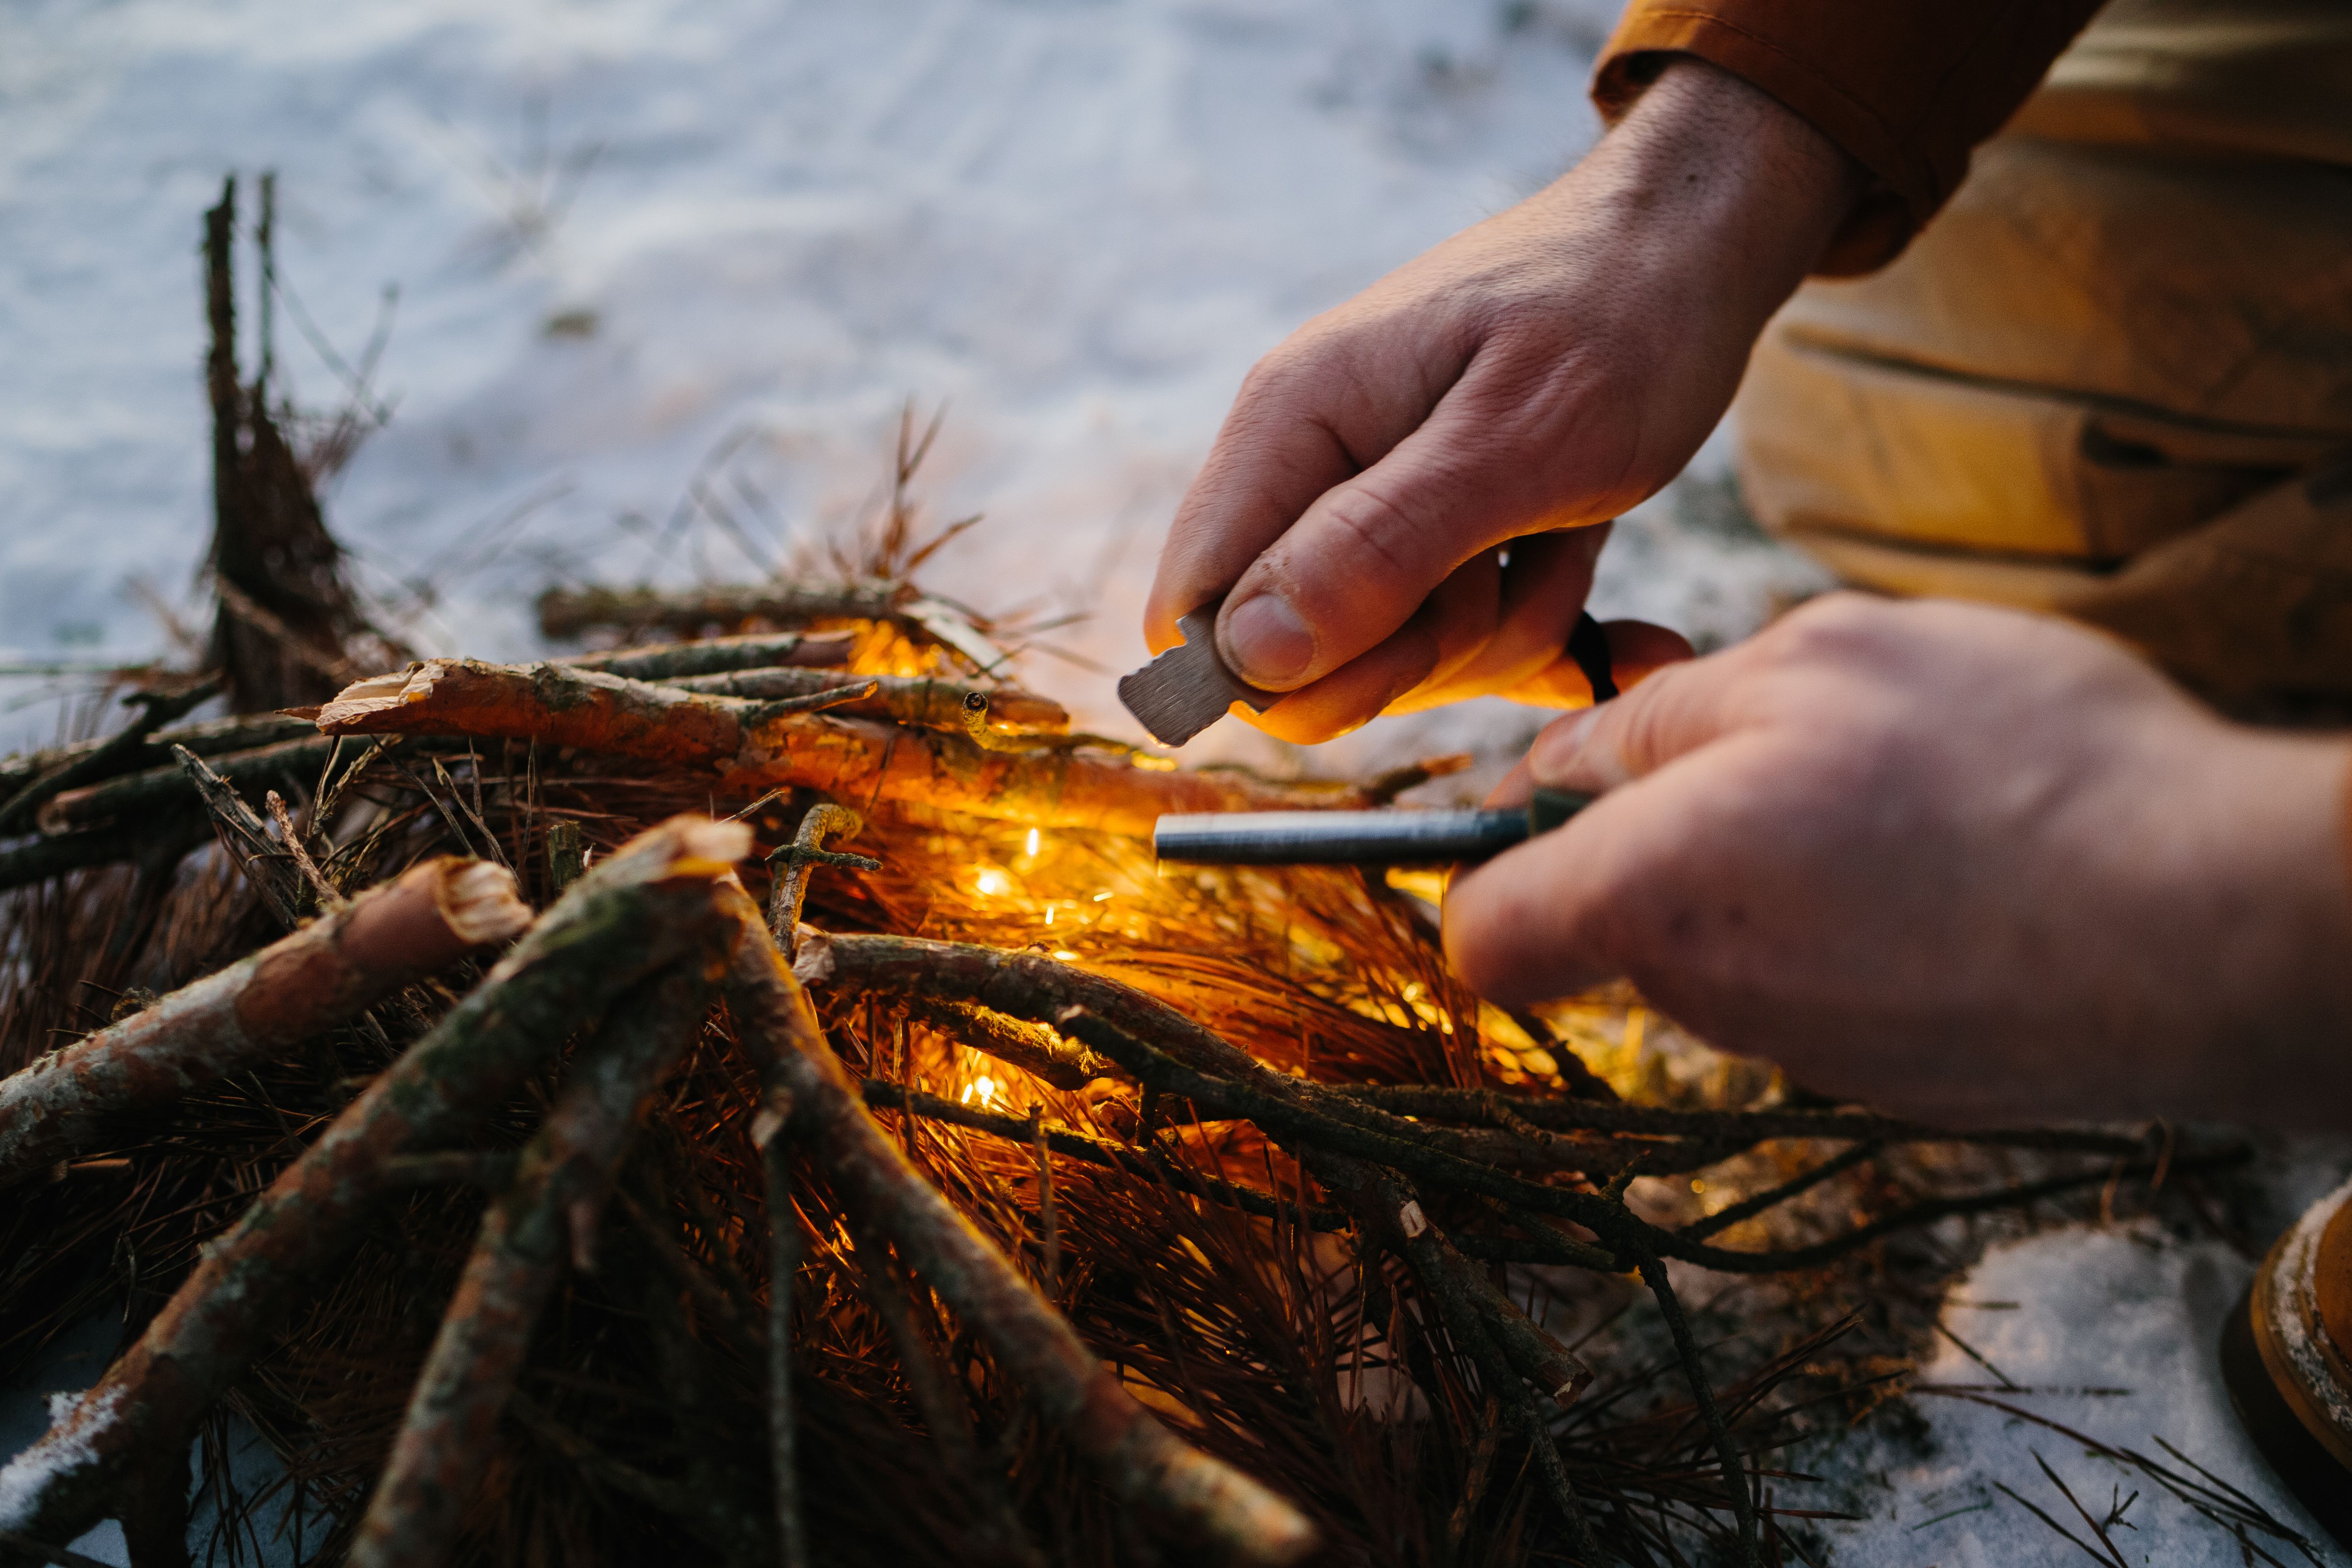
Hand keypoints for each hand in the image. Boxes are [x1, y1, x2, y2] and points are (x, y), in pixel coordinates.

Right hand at [1143, 59, 1861, 741]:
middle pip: (1296, 660)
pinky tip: (1616, 607)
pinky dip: (1542, 633)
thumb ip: (1382, 544)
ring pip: (1390, 661)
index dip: (1279, 676)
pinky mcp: (1438, 537)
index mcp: (1290, 426)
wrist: (1698, 243)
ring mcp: (1372, 506)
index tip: (1401, 643)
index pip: (1192, 615)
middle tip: (1511, 561)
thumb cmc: (1622, 313)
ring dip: (1501, 631)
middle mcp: (1309, 470)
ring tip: (1568, 531)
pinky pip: (1460, 644)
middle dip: (1418, 654)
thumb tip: (1249, 656)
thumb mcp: (1522, 438)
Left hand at [1443, 595, 2351, 1127]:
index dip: (1487, 857)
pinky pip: (1826, 979)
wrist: (2225, 928)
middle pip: (1618, 914)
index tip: (1548, 792)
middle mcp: (1710, 1001)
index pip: (1483, 932)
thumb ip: (1659, 715)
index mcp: (1653, 896)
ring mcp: (1807, 1054)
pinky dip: (1859, 918)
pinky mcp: (1898, 1081)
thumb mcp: (1818, 661)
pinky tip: (1960, 865)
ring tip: (1906, 797)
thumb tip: (1565, 758)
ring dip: (1774, 861)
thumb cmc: (2020, 769)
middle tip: (1793, 740)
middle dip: (1666, 825)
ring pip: (1730, 938)